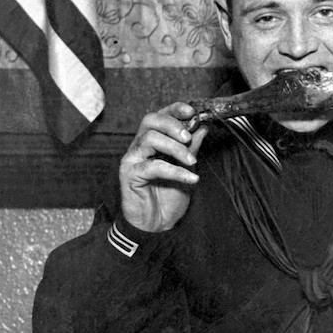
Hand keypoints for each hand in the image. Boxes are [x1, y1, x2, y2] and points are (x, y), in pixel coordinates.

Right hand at [119, 103, 207, 232]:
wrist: (157, 223)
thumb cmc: (169, 196)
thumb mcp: (187, 169)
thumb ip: (192, 148)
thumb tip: (202, 127)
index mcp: (153, 142)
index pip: (160, 116)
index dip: (174, 109)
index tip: (192, 111)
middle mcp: (140, 146)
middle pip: (150, 120)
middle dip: (172, 124)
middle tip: (188, 138)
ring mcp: (133, 159)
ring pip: (149, 139)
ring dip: (175, 148)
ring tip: (192, 162)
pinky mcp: (130, 175)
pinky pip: (152, 166)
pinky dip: (175, 171)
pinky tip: (191, 179)